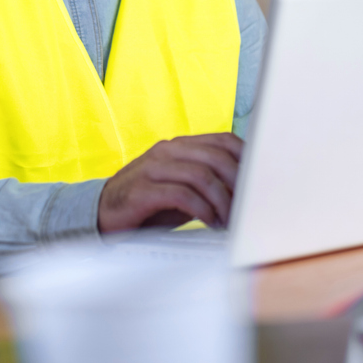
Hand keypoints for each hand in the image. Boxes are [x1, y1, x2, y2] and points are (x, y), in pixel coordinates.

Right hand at [97, 133, 243, 232]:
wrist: (102, 215)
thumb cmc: (148, 205)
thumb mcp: (182, 190)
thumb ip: (207, 184)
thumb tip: (246, 192)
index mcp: (180, 146)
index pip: (223, 140)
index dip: (246, 158)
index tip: (261, 180)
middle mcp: (167, 151)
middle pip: (216, 157)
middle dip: (239, 184)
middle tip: (248, 206)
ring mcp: (153, 168)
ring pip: (201, 175)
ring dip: (222, 200)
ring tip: (229, 220)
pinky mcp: (142, 190)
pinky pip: (181, 194)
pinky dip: (202, 209)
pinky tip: (209, 222)